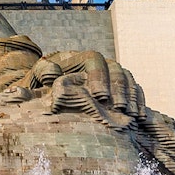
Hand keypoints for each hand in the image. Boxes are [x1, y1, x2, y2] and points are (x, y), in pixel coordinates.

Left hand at [26, 50, 141, 128]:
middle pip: (115, 70)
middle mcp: (99, 63)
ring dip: (131, 96)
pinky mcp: (119, 86)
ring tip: (131, 114)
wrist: (47, 91)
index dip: (99, 78)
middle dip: (119, 89)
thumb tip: (53, 73)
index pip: (94, 61)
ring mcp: (111, 73)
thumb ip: (42, 72)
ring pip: (127, 79)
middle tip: (119, 108)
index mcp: (79, 57)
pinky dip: (138, 101)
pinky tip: (139, 117)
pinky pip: (134, 89)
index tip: (100, 97)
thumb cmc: (40, 85)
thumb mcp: (35, 77)